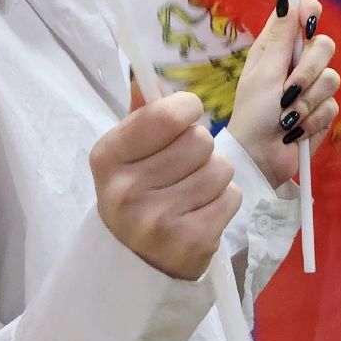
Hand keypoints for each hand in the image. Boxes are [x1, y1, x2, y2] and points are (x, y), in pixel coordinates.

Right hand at [89, 91, 241, 279]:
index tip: (184, 119)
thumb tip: (144, 75)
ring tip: (194, 190)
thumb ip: (141, 113)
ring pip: (220, 167)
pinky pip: (232, 196)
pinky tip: (202, 211)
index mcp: (108, 157)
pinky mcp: (191, 242)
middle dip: (202, 148)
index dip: (187, 109)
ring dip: (216, 174)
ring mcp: (159, 220)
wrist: (132, 265)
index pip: (167, 114)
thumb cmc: (136, 194)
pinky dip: (224, 200)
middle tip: (185, 166)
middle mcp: (127, 189)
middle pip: (200, 140)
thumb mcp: (127, 154)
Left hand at [228, 0, 339, 188]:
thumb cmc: (253, 112)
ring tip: (287, 116)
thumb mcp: (264, 71)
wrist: (260, 157)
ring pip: (332, 78)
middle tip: (287, 89)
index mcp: (279, 46)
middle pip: (324, 45)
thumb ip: (281, 36)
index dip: (309, 11)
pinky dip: (312, 119)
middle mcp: (298, 61)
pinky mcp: (324, 110)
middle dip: (307, 71)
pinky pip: (333, 106)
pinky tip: (296, 130)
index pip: (302, 13)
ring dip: (306, 101)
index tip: (309, 22)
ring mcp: (313, 86)